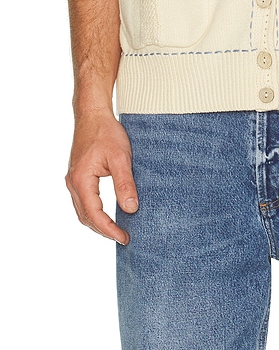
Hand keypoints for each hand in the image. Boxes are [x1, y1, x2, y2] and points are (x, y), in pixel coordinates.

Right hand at [65, 111, 138, 244]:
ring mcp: (73, 179)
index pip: (94, 214)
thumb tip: (131, 209)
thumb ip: (125, 183)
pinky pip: (84, 200)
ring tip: (117, 230)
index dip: (109, 229)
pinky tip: (107, 214)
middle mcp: (73, 182)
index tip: (124, 238)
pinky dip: (94, 211)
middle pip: (85, 216)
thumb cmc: (106, 132)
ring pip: (83, 210)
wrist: (93, 114)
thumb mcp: (121, 157)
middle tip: (123, 237)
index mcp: (81, 180)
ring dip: (98, 222)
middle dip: (103, 230)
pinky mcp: (78, 175)